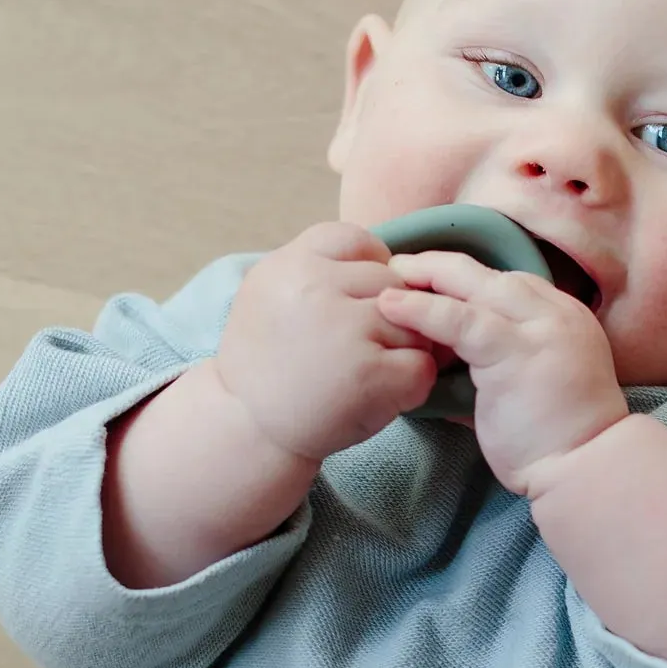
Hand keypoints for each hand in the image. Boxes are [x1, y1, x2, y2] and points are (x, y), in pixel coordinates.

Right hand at [214, 223, 446, 463]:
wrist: (244, 427)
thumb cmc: (267, 362)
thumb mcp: (271, 294)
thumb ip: (319, 269)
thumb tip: (389, 259)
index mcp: (290, 263)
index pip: (357, 240)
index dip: (370, 269)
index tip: (358, 302)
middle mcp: (315, 288)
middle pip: (391, 282)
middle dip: (390, 314)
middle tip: (363, 347)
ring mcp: (345, 329)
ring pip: (413, 322)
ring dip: (403, 349)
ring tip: (370, 371)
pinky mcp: (369, 373)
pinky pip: (421, 364)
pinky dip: (413, 383)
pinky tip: (384, 394)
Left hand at [375, 251, 627, 493]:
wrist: (584, 468)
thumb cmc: (556, 442)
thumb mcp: (530, 390)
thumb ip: (496, 371)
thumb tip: (448, 374)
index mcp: (564, 319)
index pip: (509, 284)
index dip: (466, 280)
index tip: (429, 282)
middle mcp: (556, 313)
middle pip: (490, 274)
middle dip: (441, 266)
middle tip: (400, 266)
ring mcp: (538, 329)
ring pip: (474, 286)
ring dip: (427, 277)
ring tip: (390, 277)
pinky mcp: (515, 351)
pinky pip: (461, 320)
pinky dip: (422, 310)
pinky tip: (392, 307)